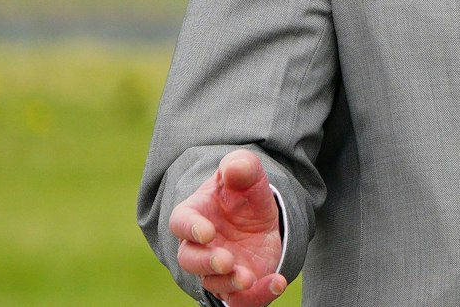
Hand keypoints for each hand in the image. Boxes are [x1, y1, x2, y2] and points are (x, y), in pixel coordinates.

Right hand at [168, 149, 287, 305]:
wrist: (258, 218)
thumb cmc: (242, 195)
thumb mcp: (247, 176)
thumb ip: (241, 168)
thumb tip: (236, 166)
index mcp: (195, 215)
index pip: (181, 223)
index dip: (191, 228)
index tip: (207, 231)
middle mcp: (200, 246)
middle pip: (191, 259)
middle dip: (206, 262)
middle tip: (226, 261)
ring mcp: (217, 269)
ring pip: (213, 282)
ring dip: (230, 282)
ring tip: (249, 278)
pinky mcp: (236, 285)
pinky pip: (241, 299)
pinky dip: (258, 295)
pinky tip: (278, 283)